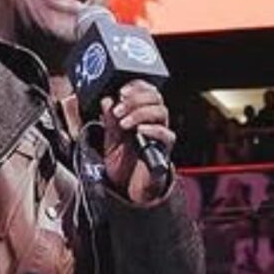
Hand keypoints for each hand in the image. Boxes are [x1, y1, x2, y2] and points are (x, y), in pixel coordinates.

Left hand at [103, 80, 174, 205]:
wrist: (127, 187)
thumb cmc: (121, 161)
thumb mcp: (109, 139)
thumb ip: (109, 121)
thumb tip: (106, 100)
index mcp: (141, 112)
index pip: (145, 90)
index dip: (136, 86)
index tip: (121, 91)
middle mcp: (154, 120)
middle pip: (155, 97)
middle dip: (135, 99)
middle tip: (119, 109)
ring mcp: (160, 134)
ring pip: (161, 111)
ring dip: (140, 113)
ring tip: (124, 122)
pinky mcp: (164, 149)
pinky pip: (166, 134)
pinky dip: (153, 129)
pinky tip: (139, 131)